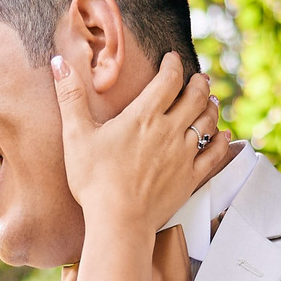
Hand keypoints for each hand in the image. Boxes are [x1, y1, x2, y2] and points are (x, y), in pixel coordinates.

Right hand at [54, 49, 225, 234]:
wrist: (118, 221)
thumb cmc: (94, 179)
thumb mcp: (76, 135)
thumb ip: (70, 96)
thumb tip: (58, 62)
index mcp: (144, 116)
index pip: (168, 79)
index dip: (173, 64)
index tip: (173, 58)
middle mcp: (169, 130)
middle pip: (195, 97)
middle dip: (199, 83)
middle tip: (200, 78)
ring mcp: (183, 155)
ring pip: (207, 122)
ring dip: (210, 107)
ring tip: (210, 100)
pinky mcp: (190, 178)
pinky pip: (213, 154)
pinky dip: (220, 140)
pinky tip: (223, 134)